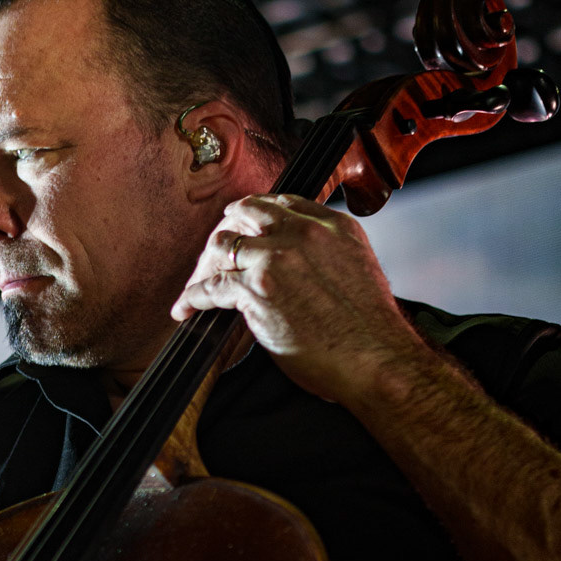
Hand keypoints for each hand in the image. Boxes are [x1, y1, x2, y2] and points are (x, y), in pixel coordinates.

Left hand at [171, 193, 421, 405]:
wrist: (375, 357)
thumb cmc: (370, 330)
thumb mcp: (359, 270)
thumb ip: (330, 256)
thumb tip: (307, 268)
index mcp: (332, 226)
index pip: (283, 203)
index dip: (258, 213)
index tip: (246, 225)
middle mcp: (302, 234)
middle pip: (247, 214)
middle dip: (229, 228)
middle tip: (217, 248)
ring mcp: (276, 258)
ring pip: (223, 245)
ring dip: (207, 264)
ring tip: (199, 280)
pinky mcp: (256, 290)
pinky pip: (211, 286)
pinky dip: (192, 297)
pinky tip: (185, 308)